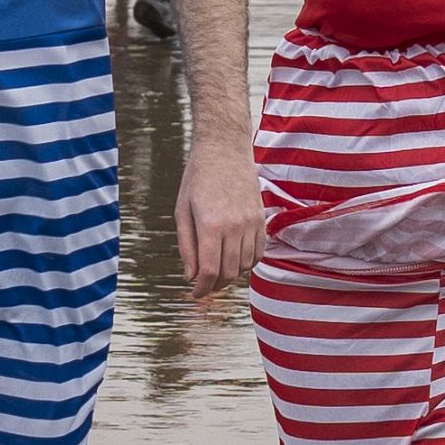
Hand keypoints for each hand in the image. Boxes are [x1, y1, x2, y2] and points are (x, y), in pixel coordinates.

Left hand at [174, 141, 262, 301]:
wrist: (225, 151)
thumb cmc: (198, 179)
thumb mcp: (182, 211)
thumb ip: (186, 246)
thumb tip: (190, 276)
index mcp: (211, 224)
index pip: (210, 271)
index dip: (202, 288)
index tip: (195, 293)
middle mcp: (234, 226)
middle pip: (229, 273)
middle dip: (215, 286)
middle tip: (204, 286)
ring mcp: (251, 223)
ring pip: (245, 266)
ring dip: (231, 275)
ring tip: (217, 269)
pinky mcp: (261, 220)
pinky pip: (259, 253)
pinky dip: (247, 263)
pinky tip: (234, 258)